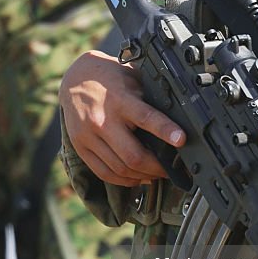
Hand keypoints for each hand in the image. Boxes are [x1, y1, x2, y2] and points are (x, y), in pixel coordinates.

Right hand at [59, 50, 185, 186]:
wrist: (75, 78)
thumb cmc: (110, 78)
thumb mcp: (133, 79)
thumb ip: (150, 98)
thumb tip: (178, 118)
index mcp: (119, 100)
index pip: (146, 117)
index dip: (166, 130)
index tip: (182, 140)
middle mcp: (102, 119)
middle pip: (133, 156)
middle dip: (157, 168)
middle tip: (170, 169)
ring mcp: (88, 136)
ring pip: (120, 169)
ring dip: (143, 176)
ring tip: (156, 174)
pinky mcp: (80, 148)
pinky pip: (104, 173)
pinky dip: (124, 180)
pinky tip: (136, 177)